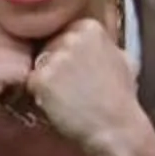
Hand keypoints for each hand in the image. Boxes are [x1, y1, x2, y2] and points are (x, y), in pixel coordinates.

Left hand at [27, 16, 150, 155]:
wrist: (116, 127)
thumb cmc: (122, 98)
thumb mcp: (123, 60)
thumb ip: (104, 45)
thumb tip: (92, 43)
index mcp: (90, 28)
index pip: (65, 33)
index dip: (69, 54)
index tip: (79, 71)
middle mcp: (71, 37)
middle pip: (49, 47)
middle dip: (55, 65)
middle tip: (71, 87)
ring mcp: (55, 57)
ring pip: (39, 65)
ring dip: (47, 80)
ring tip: (66, 97)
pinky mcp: (41, 79)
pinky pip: (31, 83)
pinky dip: (40, 95)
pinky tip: (58, 105)